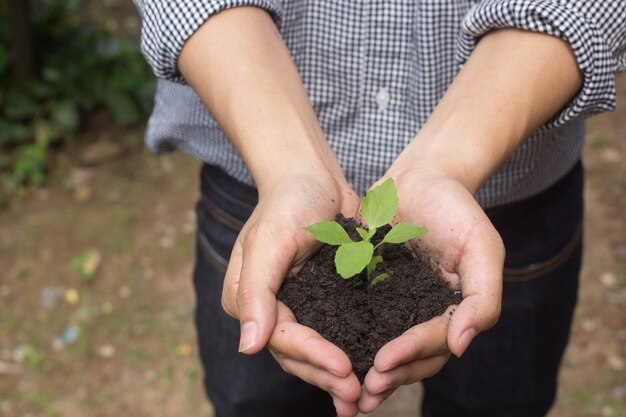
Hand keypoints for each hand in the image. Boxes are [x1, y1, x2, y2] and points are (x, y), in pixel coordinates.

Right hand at [220, 170, 362, 416]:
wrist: (313, 177)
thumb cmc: (288, 200)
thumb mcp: (270, 240)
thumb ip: (257, 291)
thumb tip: (248, 347)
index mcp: (249, 298)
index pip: (279, 337)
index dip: (311, 356)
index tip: (344, 368)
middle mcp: (270, 309)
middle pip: (297, 354)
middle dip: (327, 376)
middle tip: (357, 396)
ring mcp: (299, 307)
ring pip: (316, 352)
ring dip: (337, 376)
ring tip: (364, 399)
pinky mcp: (325, 301)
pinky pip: (336, 334)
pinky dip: (351, 354)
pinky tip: (370, 373)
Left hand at [358, 165, 503, 412]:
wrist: (422, 177)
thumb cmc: (458, 210)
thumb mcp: (483, 249)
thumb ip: (482, 299)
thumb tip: (461, 346)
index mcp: (452, 311)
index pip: (435, 342)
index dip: (411, 355)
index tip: (383, 362)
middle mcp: (424, 314)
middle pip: (411, 358)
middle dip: (389, 375)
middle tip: (363, 391)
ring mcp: (397, 305)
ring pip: (385, 347)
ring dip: (369, 371)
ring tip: (347, 391)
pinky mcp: (371, 290)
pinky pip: (360, 320)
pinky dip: (349, 341)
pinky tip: (328, 355)